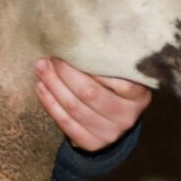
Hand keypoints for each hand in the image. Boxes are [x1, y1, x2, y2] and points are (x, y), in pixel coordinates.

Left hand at [36, 58, 151, 151]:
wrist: (112, 123)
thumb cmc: (114, 89)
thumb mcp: (121, 75)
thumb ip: (109, 62)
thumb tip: (79, 35)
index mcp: (139, 95)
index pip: (116, 79)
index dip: (89, 63)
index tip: (70, 47)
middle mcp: (127, 116)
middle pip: (89, 93)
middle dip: (66, 72)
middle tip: (51, 57)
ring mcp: (110, 133)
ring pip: (74, 108)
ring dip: (54, 86)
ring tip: (42, 68)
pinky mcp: (93, 144)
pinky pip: (66, 123)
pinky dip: (50, 104)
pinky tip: (41, 88)